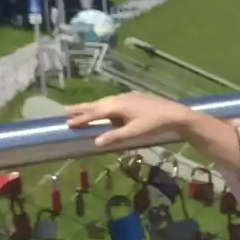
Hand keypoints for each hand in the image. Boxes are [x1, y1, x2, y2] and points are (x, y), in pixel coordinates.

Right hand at [63, 92, 192, 148]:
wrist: (175, 114)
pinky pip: (113, 102)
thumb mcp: (134, 133)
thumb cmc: (154, 124)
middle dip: (81, 108)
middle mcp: (119, 98)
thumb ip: (115, 136)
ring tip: (80, 110)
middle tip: (64, 111)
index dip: (81, 119)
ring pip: (105, 102)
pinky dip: (104, 106)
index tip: (67, 123)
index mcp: (117, 106)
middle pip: (96, 104)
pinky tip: (105, 110)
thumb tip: (96, 142)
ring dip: (92, 106)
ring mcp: (127, 97)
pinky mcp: (134, 98)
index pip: (95, 113)